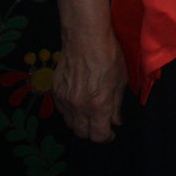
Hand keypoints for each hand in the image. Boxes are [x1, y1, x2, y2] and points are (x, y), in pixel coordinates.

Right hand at [53, 23, 126, 142]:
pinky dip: (71, 112)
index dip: (107, 138)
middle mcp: (79, 106)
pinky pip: (62, 111)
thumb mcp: (120, 81)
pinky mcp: (55, 91)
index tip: (111, 133)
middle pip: (82, 133)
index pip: (99, 135)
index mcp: (98, 105)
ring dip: (81, 124)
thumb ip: (116, 104)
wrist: (84, 38)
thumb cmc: (108, 56)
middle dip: (93, 133)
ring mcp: (65, 100)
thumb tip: (116, 121)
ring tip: (91, 115)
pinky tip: (79, 103)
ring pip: (70, 124)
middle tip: (102, 125)